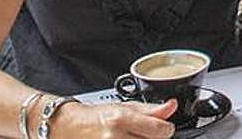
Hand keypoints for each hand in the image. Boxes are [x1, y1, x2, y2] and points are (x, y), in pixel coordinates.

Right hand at [55, 98, 176, 137]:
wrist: (70, 127)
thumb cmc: (95, 117)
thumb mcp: (124, 107)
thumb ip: (151, 110)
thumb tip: (172, 106)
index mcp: (122, 119)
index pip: (161, 131)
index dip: (166, 129)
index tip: (162, 128)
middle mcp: (116, 137)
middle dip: (154, 138)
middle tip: (144, 133)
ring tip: (132, 137)